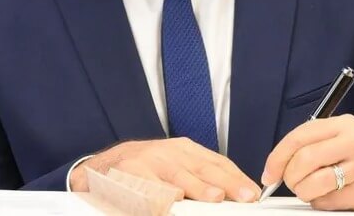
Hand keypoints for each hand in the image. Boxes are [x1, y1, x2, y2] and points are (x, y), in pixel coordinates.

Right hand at [68, 137, 260, 202]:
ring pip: (178, 177)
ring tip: (214, 197)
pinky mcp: (129, 175)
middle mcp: (167, 153)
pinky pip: (149, 189)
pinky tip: (170, 205)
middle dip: (225, 183)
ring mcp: (148, 162)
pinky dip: (161, 198)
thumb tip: (229, 193)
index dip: (236, 177)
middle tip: (242, 195)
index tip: (252, 192)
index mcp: (182, 149)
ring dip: (197, 188)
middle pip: (201, 168)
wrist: (101, 167)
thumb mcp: (173, 164)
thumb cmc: (141, 169)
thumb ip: (197, 175)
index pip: (216, 162)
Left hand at [261, 116, 353, 210]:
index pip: (300, 136)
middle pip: (304, 160)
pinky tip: (329, 197)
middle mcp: (353, 143)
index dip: (278, 156)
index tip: (270, 172)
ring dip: (303, 192)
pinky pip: (329, 202)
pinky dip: (320, 203)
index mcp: (343, 125)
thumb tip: (281, 161)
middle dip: (289, 176)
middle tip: (290, 183)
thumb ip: (318, 142)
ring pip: (314, 184)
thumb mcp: (348, 134)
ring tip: (309, 191)